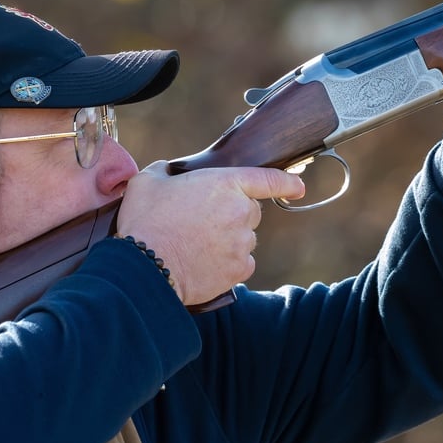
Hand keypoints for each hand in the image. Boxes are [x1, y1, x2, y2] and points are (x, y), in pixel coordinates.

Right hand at [117, 161, 303, 305]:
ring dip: (228, 241)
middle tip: (201, 223)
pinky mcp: (238, 270)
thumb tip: (169, 173)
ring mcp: (242, 243)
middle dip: (232, 215)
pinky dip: (226, 264)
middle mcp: (241, 212)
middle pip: (251, 212)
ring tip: (196, 246)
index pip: (269, 179)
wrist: (144, 268)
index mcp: (225, 184)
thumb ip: (166, 171)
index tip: (298, 187)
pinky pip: (240, 264)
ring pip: (244, 240)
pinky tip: (202, 263)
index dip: (287, 182)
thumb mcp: (147, 182)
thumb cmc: (145, 222)